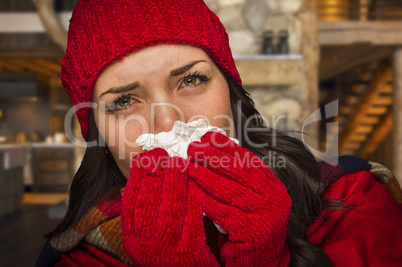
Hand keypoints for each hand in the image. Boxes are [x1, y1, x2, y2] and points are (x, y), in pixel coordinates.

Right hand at [121, 148, 218, 265]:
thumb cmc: (164, 250)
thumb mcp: (146, 235)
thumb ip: (143, 210)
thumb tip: (145, 172)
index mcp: (132, 237)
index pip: (130, 201)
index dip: (136, 176)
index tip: (143, 157)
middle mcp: (146, 243)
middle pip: (148, 202)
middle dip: (155, 174)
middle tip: (162, 154)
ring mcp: (168, 247)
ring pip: (170, 207)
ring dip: (174, 181)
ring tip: (178, 162)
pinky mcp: (189, 250)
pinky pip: (191, 217)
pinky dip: (192, 197)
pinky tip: (194, 182)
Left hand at [187, 132, 291, 265]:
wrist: (260, 263)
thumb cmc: (249, 229)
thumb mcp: (250, 200)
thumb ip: (239, 180)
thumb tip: (214, 150)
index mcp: (274, 187)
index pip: (249, 161)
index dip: (228, 147)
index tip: (208, 137)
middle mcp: (275, 198)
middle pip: (240, 171)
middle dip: (214, 157)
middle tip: (194, 148)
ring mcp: (267, 215)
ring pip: (230, 189)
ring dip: (206, 176)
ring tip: (188, 166)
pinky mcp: (253, 231)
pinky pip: (223, 211)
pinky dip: (206, 200)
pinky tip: (193, 190)